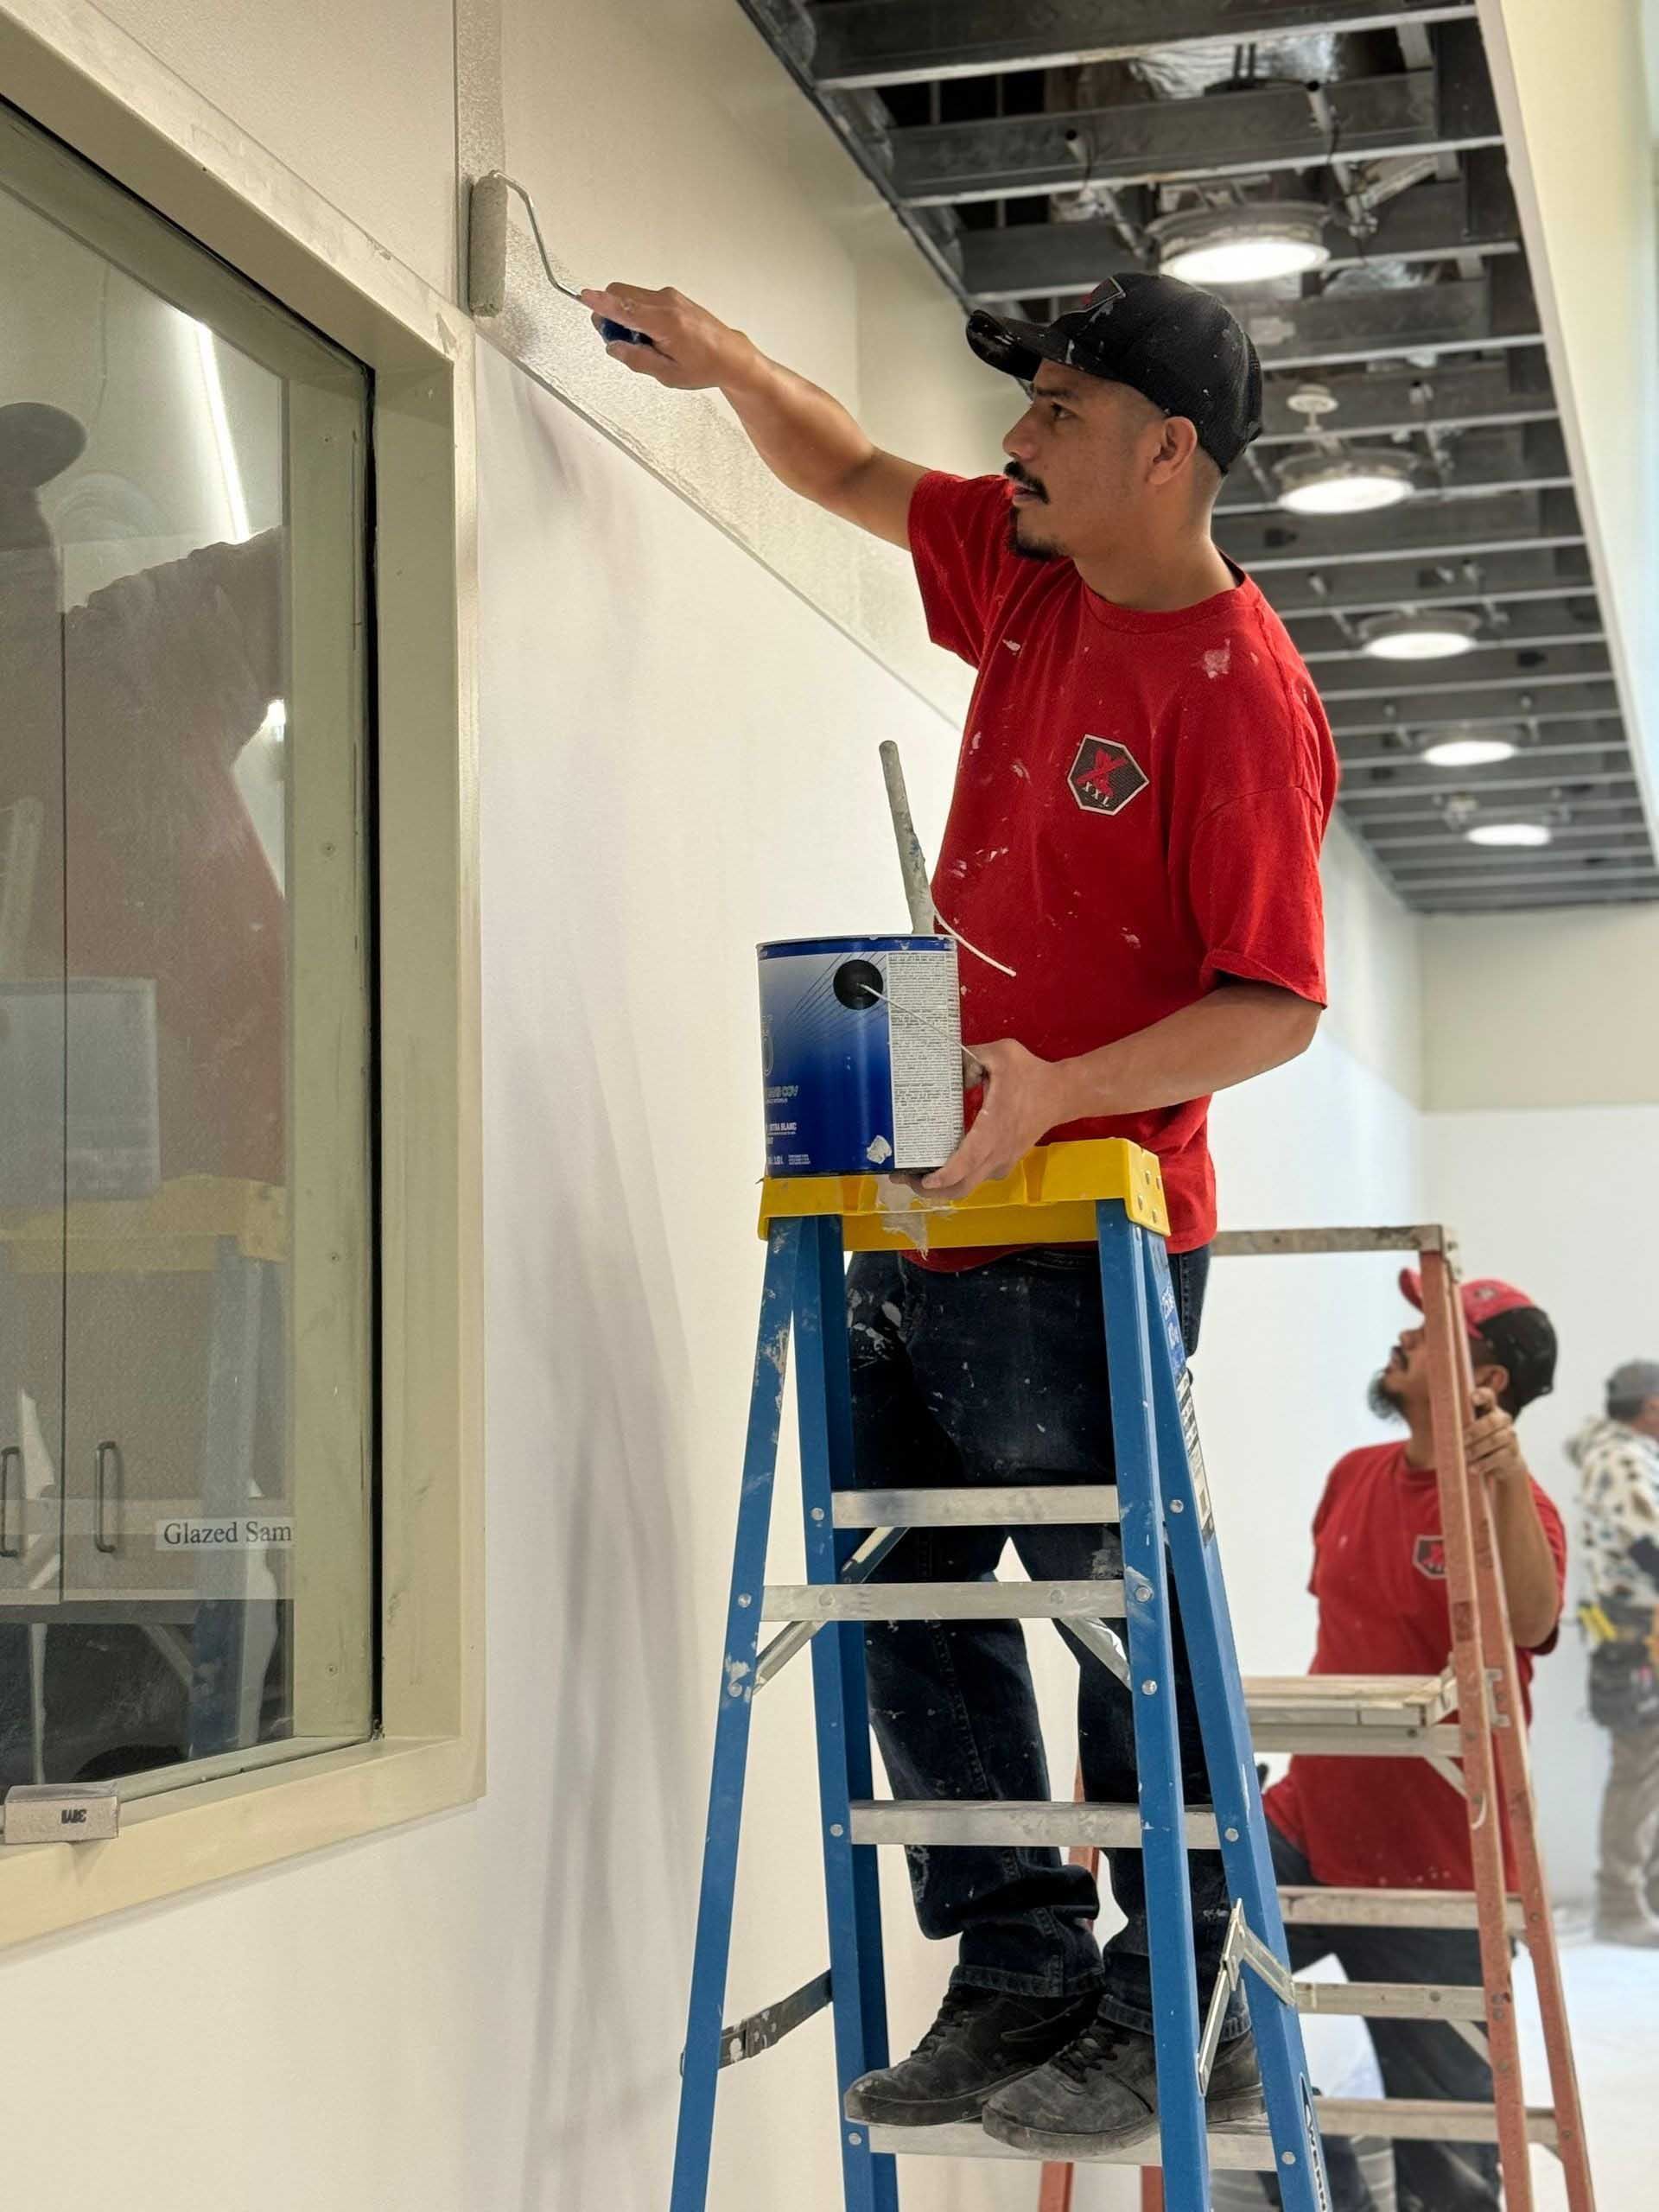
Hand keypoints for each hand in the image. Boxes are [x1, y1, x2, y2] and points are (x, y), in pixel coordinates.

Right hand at [577, 283, 751, 388]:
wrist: (730, 355)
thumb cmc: (705, 366)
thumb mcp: (667, 373)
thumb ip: (637, 359)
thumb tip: (614, 348)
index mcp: (665, 322)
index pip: (624, 307)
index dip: (601, 303)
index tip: (584, 297)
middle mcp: (667, 303)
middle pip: (621, 294)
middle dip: (610, 313)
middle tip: (619, 340)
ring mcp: (670, 297)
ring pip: (631, 295)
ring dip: (624, 314)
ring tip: (642, 342)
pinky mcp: (673, 297)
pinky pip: (643, 298)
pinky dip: (637, 312)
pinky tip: (650, 334)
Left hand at [918, 1038, 1064, 1200]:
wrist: (1064, 1093)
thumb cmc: (1033, 1075)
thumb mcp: (1001, 1053)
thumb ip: (971, 1055)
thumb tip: (948, 1063)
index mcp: (993, 1130)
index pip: (966, 1163)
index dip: (942, 1176)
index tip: (922, 1179)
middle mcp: (997, 1152)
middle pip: (962, 1187)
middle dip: (932, 1190)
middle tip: (906, 1178)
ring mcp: (1003, 1159)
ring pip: (970, 1185)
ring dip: (944, 1185)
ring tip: (919, 1173)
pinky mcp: (1006, 1160)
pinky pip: (979, 1176)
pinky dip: (960, 1177)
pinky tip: (945, 1163)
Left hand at [1465, 1388, 1525, 1486]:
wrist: (1502, 1463)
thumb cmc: (1478, 1441)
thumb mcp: (1469, 1429)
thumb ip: (1458, 1421)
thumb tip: (1436, 1419)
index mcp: (1490, 1408)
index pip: (1489, 1396)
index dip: (1482, 1395)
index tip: (1472, 1399)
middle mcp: (1503, 1419)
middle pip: (1492, 1421)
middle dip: (1474, 1431)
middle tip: (1459, 1441)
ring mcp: (1510, 1436)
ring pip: (1495, 1440)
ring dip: (1477, 1449)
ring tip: (1464, 1456)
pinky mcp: (1513, 1453)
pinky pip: (1499, 1457)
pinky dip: (1483, 1463)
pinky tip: (1472, 1469)